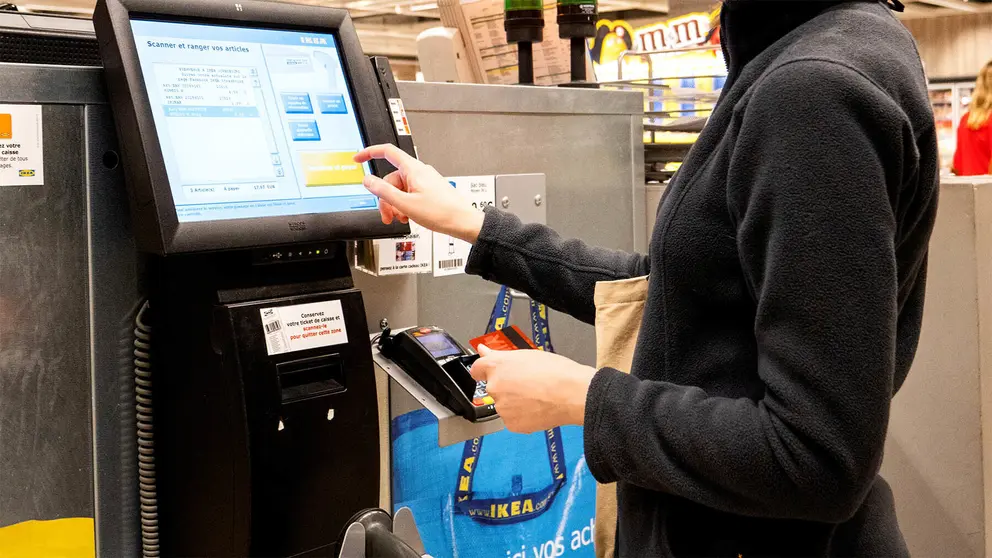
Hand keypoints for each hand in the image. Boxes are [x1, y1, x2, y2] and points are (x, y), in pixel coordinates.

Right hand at [354, 144, 484, 243]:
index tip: (358, 159)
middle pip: (391, 179)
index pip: (387, 152)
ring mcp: (425, 181)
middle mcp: (419, 172)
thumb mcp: (406, 204)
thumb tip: (368, 180)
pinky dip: (405, 205)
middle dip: (386, 198)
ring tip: (400, 218)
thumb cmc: (442, 212)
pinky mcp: (429, 190)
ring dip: (395, 205)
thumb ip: (384, 192)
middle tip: (387, 214)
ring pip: (400, 189)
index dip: (370, 153)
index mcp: (413, 169)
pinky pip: (410, 194)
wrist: (463, 222)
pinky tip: (408, 217)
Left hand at [470, 345, 595, 433]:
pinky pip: (513, 419)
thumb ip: (501, 355)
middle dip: (507, 386)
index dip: (485, 370)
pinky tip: (538, 408)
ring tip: (537, 396)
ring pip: (504, 404)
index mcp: (496, 366)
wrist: (572, 394)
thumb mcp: (527, 355)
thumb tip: (483, 350)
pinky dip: (522, 416)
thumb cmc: (556, 372)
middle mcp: (494, 387)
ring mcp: (502, 407)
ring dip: (514, 402)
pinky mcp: (511, 424)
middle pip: (494, 387)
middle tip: (528, 383)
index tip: (492, 372)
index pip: (477, 369)